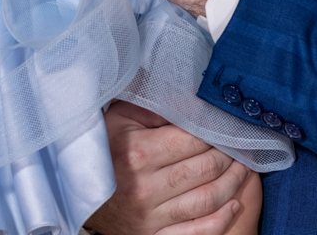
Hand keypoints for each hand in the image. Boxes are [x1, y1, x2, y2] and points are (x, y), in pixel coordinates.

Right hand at [87, 102, 249, 234]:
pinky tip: (234, 203)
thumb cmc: (102, 149)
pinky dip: (222, 218)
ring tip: (243, 169)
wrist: (73, 191)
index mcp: (138, 153)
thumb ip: (156, 105)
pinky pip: (198, 232)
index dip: (217, 131)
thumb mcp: (121, 118)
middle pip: (206, 169)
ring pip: (207, 199)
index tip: (228, 125)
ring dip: (233, 183)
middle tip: (240, 145)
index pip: (195, 139)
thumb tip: (193, 95)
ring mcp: (149, 217)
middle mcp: (144, 188)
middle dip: (230, 155)